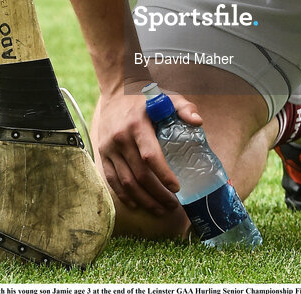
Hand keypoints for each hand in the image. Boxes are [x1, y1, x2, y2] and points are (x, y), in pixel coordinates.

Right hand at [94, 90, 202, 215]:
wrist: (117, 91)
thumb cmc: (146, 97)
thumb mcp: (167, 97)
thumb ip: (184, 107)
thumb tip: (198, 121)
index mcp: (137, 125)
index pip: (150, 156)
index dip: (163, 175)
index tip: (177, 187)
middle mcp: (120, 138)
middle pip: (139, 174)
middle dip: (157, 193)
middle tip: (173, 204)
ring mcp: (109, 147)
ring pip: (126, 182)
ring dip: (143, 199)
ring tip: (159, 209)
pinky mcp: (102, 153)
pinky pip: (112, 179)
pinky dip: (124, 195)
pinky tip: (137, 204)